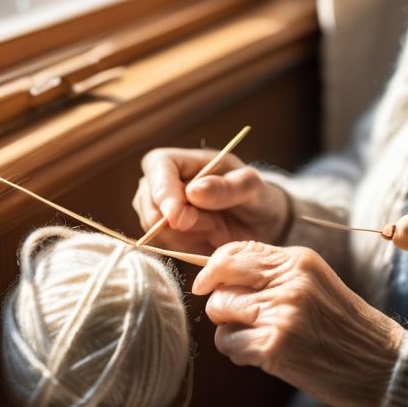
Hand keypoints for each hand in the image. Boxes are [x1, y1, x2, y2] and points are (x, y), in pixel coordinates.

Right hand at [132, 147, 291, 255]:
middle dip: (170, 218)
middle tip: (204, 225)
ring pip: (153, 226)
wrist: (260, 226)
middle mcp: (168, 182)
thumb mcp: (253, 188)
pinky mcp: (166, 234)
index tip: (176, 214)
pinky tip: (207, 239)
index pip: (158, 165)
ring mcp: (163, 209)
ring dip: (182, 234)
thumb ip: (227, 188)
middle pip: (147, 199)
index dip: (161, 189)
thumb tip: (193, 191)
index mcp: (187, 160)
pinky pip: (164, 245)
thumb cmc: (256, 197)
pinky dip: (185, 246)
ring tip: (214, 227)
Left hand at [194, 240, 403, 406]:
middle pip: (222, 276)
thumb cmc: (342, 324)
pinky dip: (235, 350)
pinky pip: (228, 342)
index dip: (214, 265)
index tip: (206, 281)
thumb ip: (274, 271)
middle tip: (230, 313)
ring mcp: (281, 313)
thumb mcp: (314, 281)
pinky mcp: (274, 346)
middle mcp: (289, 281)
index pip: (239, 249)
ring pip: (221, 309)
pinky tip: (256, 352)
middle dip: (217, 295)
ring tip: (251, 335)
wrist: (376, 362)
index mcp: (299, 259)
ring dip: (228, 326)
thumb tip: (221, 271)